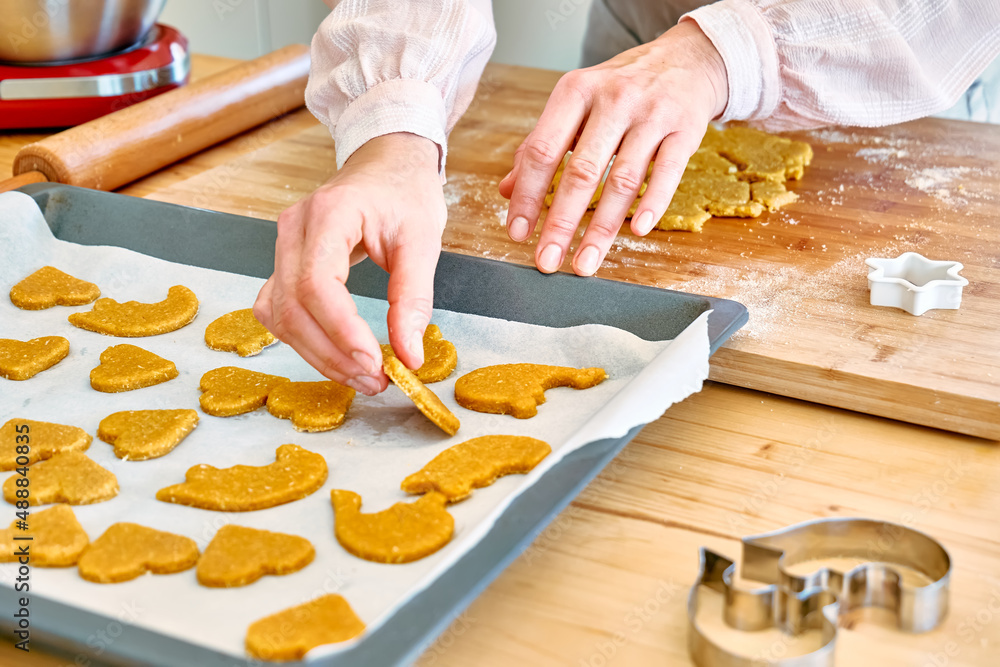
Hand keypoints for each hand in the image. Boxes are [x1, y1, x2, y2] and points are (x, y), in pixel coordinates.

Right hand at [254, 133, 444, 394]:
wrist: (386, 164)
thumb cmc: (405, 194)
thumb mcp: (423, 241)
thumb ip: (414, 298)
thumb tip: (409, 356)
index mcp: (330, 213)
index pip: (317, 282)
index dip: (340, 329)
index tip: (374, 361)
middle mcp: (294, 228)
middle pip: (292, 305)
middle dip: (332, 353)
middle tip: (375, 381)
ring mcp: (283, 246)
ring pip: (279, 315)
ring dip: (317, 354)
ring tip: (362, 376)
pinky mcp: (285, 264)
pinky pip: (280, 311)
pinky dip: (305, 340)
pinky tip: (339, 356)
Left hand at [498, 21, 727, 275]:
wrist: (685, 60)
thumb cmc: (621, 88)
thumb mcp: (576, 105)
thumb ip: (542, 145)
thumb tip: (508, 190)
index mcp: (575, 92)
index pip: (542, 151)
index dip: (527, 196)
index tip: (518, 233)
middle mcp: (612, 100)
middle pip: (581, 172)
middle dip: (561, 223)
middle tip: (547, 262)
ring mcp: (651, 115)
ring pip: (623, 180)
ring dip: (602, 228)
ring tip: (586, 262)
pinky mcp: (685, 129)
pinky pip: (667, 172)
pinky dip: (652, 203)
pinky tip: (636, 231)